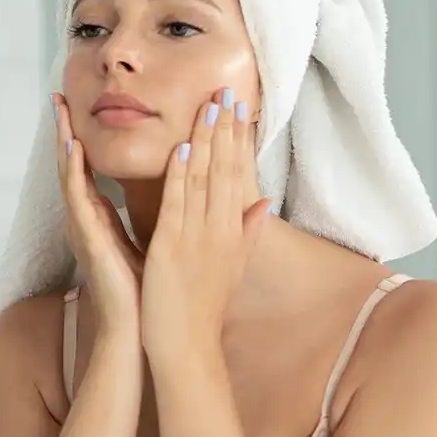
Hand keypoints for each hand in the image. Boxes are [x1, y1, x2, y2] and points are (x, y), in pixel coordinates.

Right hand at [52, 93, 142, 326]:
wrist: (142, 329)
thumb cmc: (148, 290)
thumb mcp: (154, 240)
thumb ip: (155, 213)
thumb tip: (173, 189)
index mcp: (101, 220)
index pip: (88, 171)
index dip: (81, 140)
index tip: (77, 110)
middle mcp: (87, 220)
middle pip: (71, 166)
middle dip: (64, 132)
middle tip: (57, 97)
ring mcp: (84, 228)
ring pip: (68, 175)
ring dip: (62, 141)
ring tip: (57, 110)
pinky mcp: (88, 238)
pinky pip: (76, 198)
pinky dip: (73, 171)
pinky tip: (71, 147)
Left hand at [140, 86, 270, 362]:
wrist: (188, 346)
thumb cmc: (205, 309)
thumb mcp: (233, 266)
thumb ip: (247, 232)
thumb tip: (265, 201)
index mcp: (232, 232)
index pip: (237, 175)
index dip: (237, 139)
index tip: (238, 107)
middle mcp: (220, 231)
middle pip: (225, 170)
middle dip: (225, 129)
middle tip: (225, 90)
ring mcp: (197, 239)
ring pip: (204, 181)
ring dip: (205, 141)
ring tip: (207, 106)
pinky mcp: (171, 249)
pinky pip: (178, 207)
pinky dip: (180, 178)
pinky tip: (181, 150)